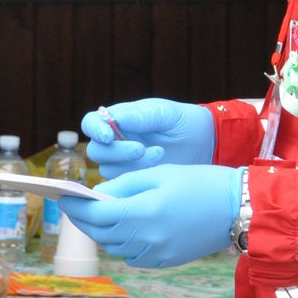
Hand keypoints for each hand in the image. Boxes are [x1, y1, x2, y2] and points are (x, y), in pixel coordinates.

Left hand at [57, 164, 239, 267]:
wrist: (238, 207)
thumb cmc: (201, 182)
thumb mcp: (160, 174)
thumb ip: (126, 185)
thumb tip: (99, 195)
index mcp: (143, 213)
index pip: (96, 214)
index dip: (76, 206)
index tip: (64, 196)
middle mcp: (146, 240)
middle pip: (101, 234)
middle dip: (84, 220)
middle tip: (75, 206)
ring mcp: (157, 254)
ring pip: (114, 248)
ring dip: (102, 232)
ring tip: (100, 215)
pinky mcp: (166, 261)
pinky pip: (133, 256)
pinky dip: (122, 243)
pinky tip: (126, 228)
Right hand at [80, 98, 214, 178]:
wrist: (206, 143)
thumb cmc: (184, 121)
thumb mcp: (165, 114)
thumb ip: (140, 116)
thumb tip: (114, 119)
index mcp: (119, 120)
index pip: (91, 123)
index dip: (94, 130)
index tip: (108, 136)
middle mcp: (116, 141)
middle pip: (95, 151)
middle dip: (116, 151)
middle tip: (140, 149)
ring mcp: (123, 162)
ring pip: (107, 169)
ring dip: (131, 164)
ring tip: (159, 154)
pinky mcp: (134, 179)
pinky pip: (122, 184)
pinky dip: (138, 176)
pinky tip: (159, 166)